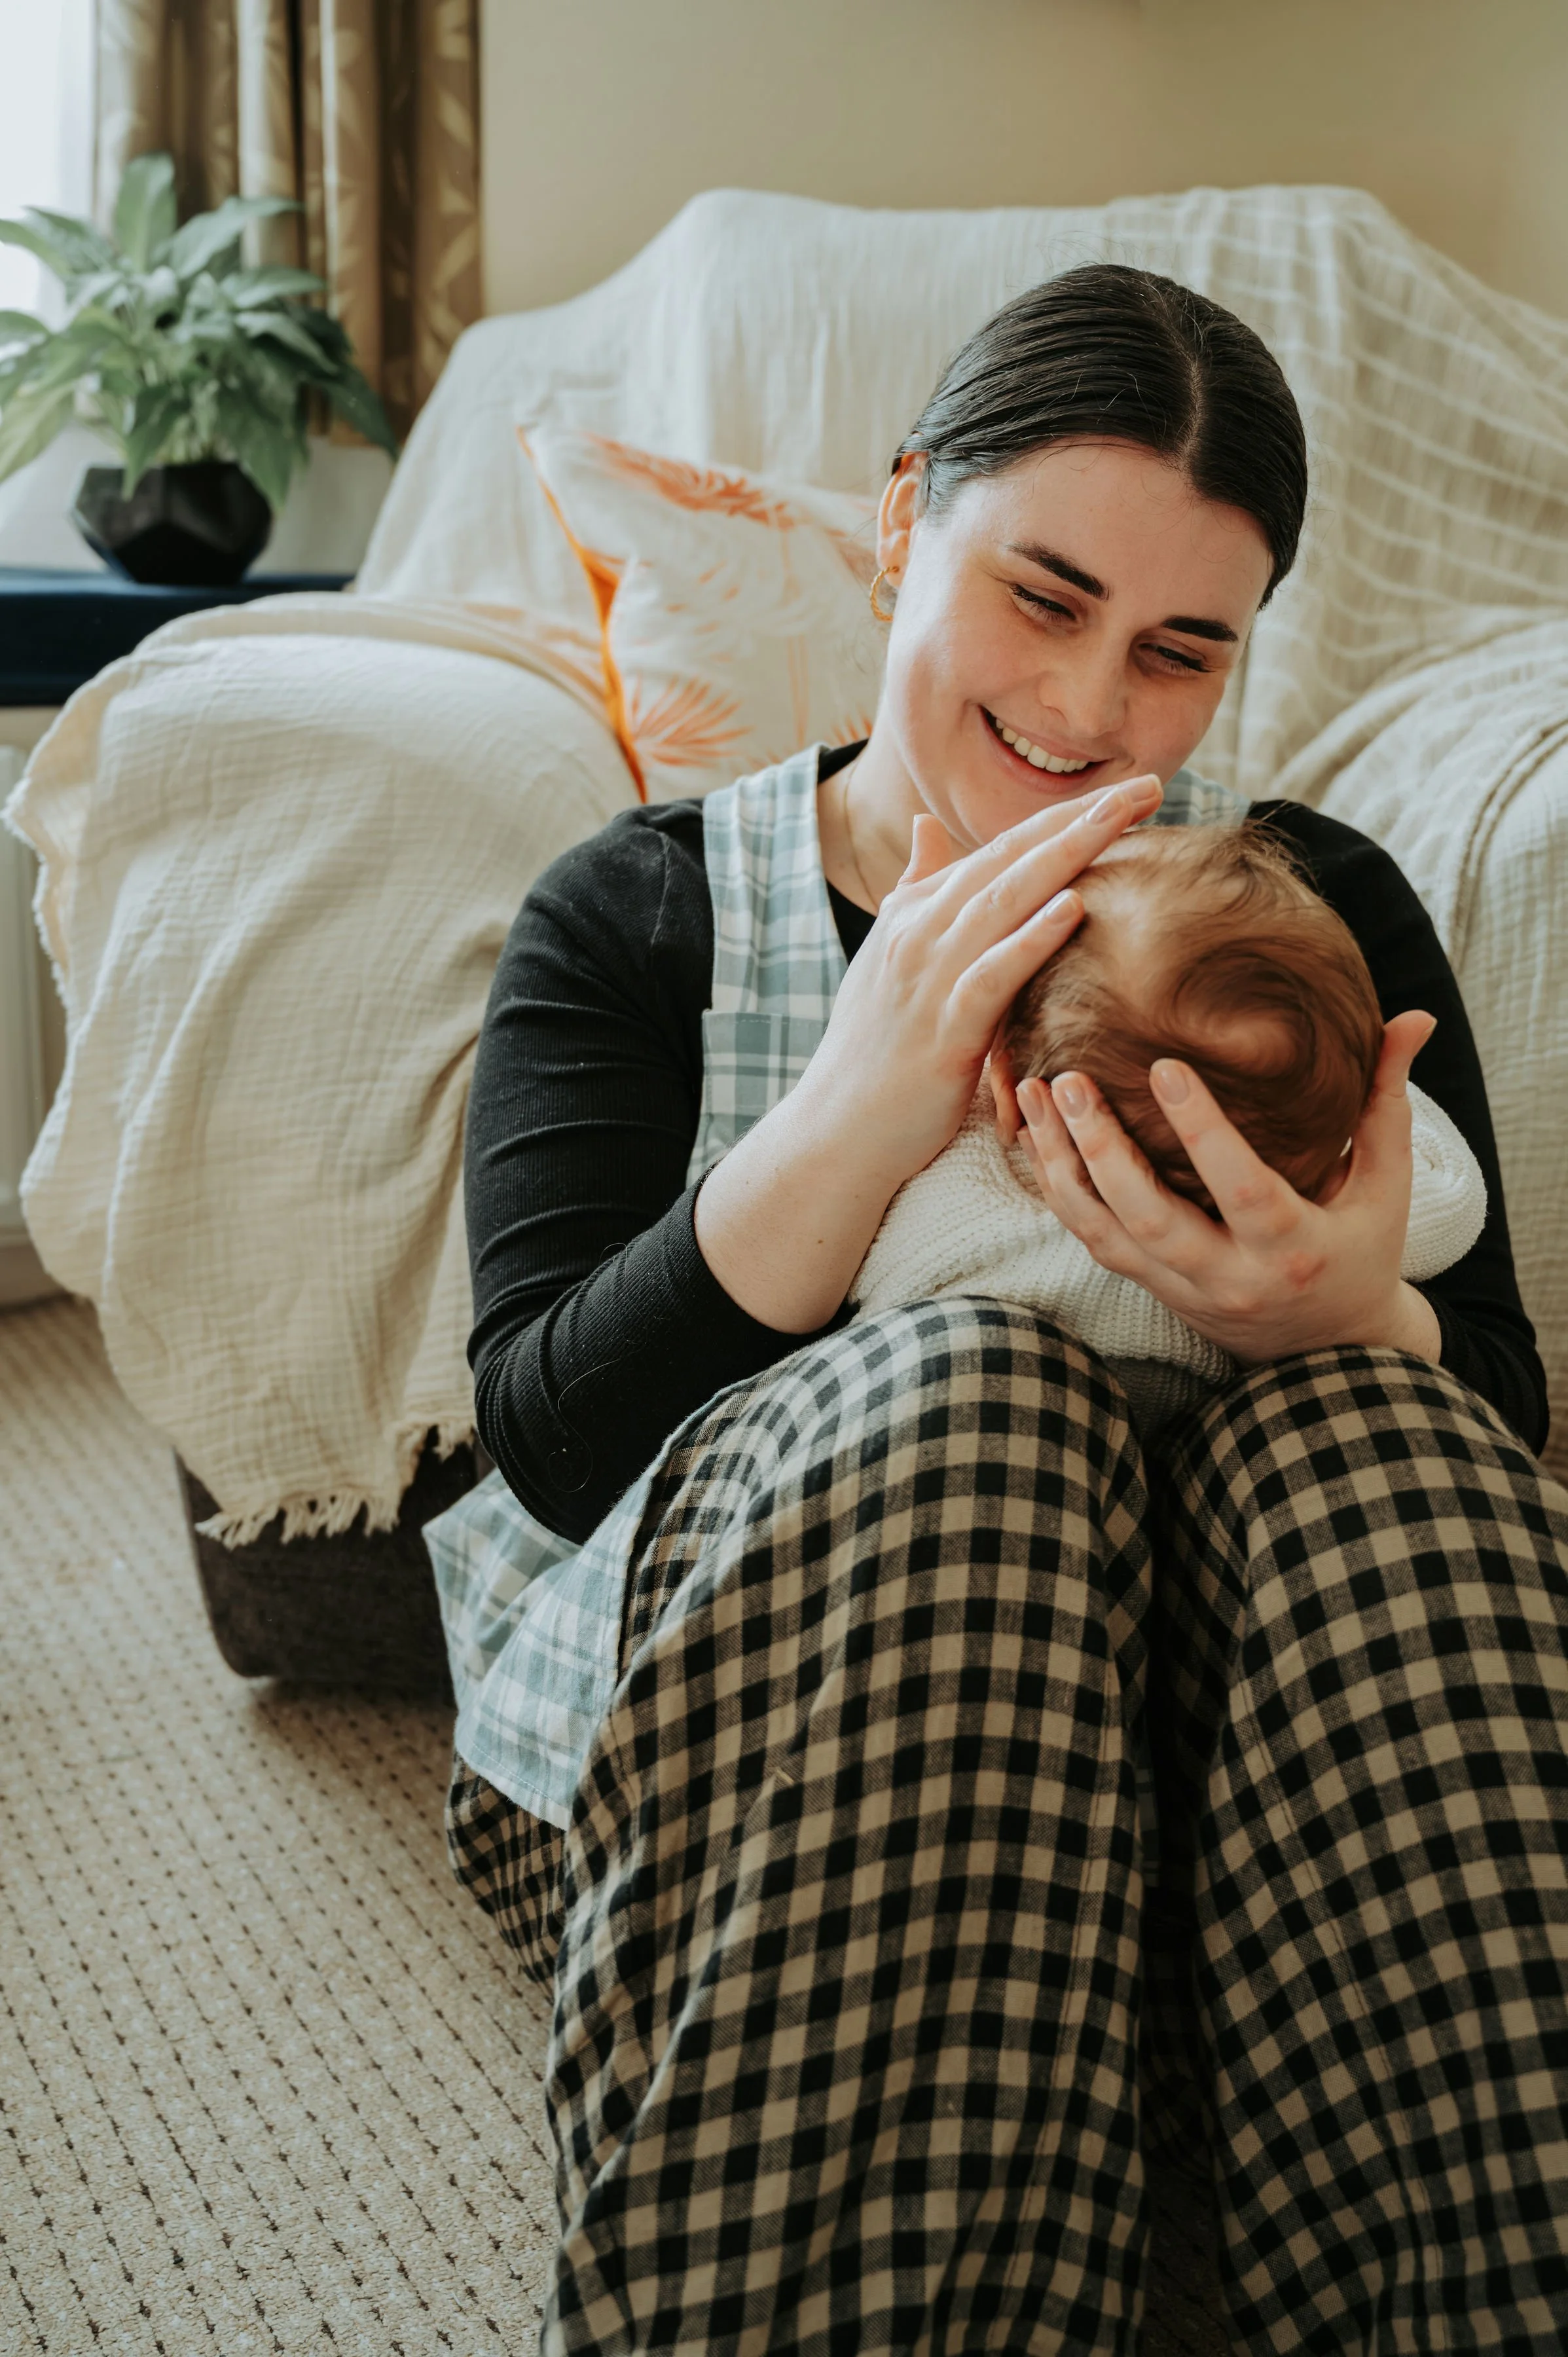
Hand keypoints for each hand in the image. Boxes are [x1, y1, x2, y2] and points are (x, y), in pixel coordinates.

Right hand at [804, 772, 1164, 1192]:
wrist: (837, 1129)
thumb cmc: (875, 1049)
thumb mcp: (889, 957)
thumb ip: (915, 890)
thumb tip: (925, 827)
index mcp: (915, 911)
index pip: (1002, 847)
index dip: (1066, 814)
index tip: (1128, 790)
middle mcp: (919, 931)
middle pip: (1010, 859)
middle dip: (1081, 818)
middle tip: (1148, 785)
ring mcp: (928, 977)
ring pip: (1004, 901)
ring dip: (1067, 856)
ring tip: (1123, 821)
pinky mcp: (943, 1031)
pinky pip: (992, 975)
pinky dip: (1030, 938)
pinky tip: (1073, 908)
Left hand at [1015, 1009, 1443, 1364]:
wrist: (1325, 1349)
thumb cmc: (1362, 1251)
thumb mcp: (1387, 1185)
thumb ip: (1385, 1099)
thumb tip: (1414, 1017)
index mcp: (1292, 1248)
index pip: (1242, 1189)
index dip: (1203, 1132)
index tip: (1164, 1067)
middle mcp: (1228, 1276)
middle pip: (1150, 1219)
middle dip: (1104, 1151)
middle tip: (1070, 1079)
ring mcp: (1180, 1287)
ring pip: (1104, 1233)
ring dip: (1062, 1166)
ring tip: (1034, 1095)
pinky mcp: (1148, 1286)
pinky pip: (1089, 1239)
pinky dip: (1056, 1188)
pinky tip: (1032, 1133)